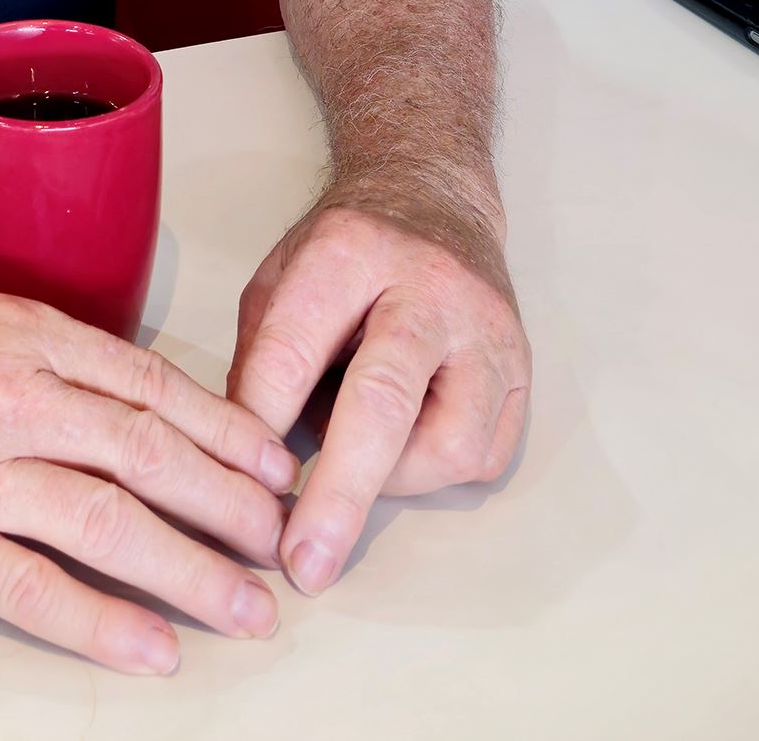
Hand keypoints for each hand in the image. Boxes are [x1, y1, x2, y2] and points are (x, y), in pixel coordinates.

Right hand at [0, 292, 296, 673]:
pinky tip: (156, 646)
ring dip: (191, 568)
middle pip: (146, 452)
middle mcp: (6, 398)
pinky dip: (103, 621)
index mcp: (23, 336)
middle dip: (228, 501)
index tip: (274, 464)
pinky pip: (34, 588)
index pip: (151, 384)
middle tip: (278, 540)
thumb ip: (55, 359)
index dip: (225, 429)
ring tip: (245, 606)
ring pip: (107, 520)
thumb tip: (151, 404)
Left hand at [229, 182, 530, 596]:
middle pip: (383, 402)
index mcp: (348, 251)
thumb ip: (261, 356)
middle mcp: (427, 288)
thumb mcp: (280, 275)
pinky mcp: (522, 370)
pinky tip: (405, 443)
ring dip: (394, 480)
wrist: (434, 198)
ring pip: (448, 443)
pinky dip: (435, 471)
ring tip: (360, 460)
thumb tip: (244, 459)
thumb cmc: (347, 250)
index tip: (237, 486)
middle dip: (338, 493)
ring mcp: (484, 331)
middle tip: (304, 560)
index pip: (294, 348)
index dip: (259, 423)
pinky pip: (483, 455)